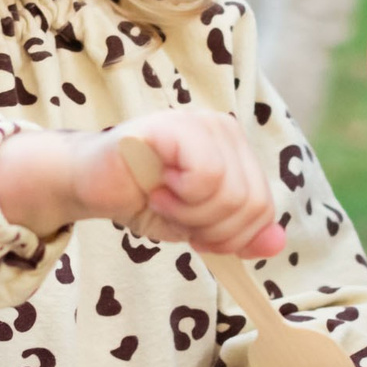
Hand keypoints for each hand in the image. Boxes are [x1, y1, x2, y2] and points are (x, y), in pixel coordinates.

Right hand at [88, 111, 286, 257]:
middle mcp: (224, 128)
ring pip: (230, 193)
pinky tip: (157, 189)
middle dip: (212, 230)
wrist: (90, 183)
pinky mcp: (175, 127)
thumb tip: (277, 243)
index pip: (263, 206)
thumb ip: (239, 234)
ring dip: (190, 215)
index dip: (233, 236)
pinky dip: (180, 198)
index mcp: (235, 149)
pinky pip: (206, 175)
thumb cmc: (141, 199)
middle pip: (251, 203)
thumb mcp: (198, 226)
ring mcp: (200, 123)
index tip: (198, 235)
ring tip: (162, 201)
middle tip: (177, 218)